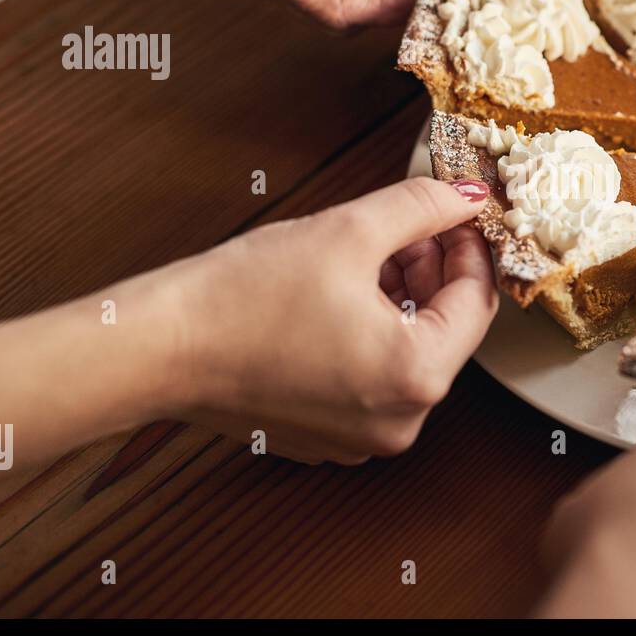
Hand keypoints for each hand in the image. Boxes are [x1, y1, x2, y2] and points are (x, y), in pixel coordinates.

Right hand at [171, 177, 497, 463]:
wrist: (160, 347)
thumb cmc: (242, 296)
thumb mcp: (349, 230)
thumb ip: (422, 207)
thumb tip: (469, 197)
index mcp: (415, 378)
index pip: (476, 302)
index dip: (470, 248)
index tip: (455, 214)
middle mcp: (399, 423)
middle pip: (445, 330)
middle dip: (431, 271)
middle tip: (404, 227)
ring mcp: (363, 438)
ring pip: (409, 352)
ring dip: (401, 298)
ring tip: (364, 254)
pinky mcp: (329, 435)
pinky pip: (374, 378)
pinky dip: (370, 334)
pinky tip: (337, 294)